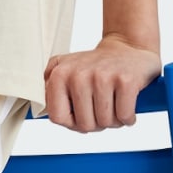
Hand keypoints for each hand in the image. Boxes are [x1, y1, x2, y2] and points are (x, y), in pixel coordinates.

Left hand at [40, 39, 163, 131]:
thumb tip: (44, 111)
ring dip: (113, 120)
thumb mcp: (64, 69)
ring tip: (114, 104)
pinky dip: (128, 117)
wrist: (127, 47)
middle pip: (84, 124)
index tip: (80, 115)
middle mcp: (79, 74)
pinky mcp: (125, 81)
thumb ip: (49, 89)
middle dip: (96, 123)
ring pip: (105, 122)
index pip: (57, 117)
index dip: (71, 123)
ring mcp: (102, 77)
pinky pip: (124, 116)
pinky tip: (126, 104)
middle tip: (102, 108)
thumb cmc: (96, 66)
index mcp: (60, 74)